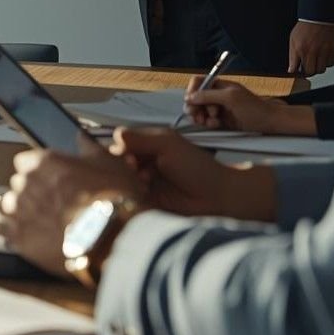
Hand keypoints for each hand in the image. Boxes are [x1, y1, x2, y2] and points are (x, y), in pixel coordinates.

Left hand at [0, 147, 143, 277]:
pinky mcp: (19, 237)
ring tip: (40, 220)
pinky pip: (3, 229)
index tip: (49, 178)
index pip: (25, 160)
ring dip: (21, 211)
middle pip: (18, 183)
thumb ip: (89, 149)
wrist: (113, 238)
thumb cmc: (114, 201)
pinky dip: (12, 231)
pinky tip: (26, 233)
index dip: (38, 170)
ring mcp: (20, 211)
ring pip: (8, 205)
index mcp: (45, 162)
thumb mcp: (110, 164)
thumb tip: (81, 138)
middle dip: (32, 191)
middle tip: (52, 202)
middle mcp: (27, 183)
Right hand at [111, 127, 276, 220]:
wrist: (216, 196)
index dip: (120, 149)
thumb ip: (141, 139)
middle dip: (122, 165)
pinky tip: (145, 193)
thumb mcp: (168, 145)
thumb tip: (117, 135)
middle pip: (118, 161)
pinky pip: (129, 195)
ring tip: (144, 182)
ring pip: (122, 179)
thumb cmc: (196, 166)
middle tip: (134, 169)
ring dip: (128, 180)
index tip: (128, 156)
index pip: (122, 142)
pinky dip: (132, 194)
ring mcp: (145, 181)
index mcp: (150, 143)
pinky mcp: (147, 199)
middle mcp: (145, 161)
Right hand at [185, 77, 306, 134]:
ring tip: (208, 122)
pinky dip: (208, 124)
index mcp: (219, 85)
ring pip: (200, 111)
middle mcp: (217, 95)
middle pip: (195, 98)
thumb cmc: (253, 107)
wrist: (269, 122)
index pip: (198, 82)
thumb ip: (210, 95)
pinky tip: (215, 125)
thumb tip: (190, 97)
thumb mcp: (231, 98)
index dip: (192, 91)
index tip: (191, 102)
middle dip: (194, 107)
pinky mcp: (221, 120)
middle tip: (197, 116)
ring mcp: (219, 108)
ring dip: (200, 117)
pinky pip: (208, 121)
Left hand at [288, 21, 333, 74]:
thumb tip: (291, 69)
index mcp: (299, 48)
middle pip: (309, 72)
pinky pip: (330, 64)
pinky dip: (327, 63)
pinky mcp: (332, 49)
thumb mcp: (293, 39)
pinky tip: (323, 58)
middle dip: (307, 72)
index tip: (296, 72)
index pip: (295, 68)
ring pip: (320, 70)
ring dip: (318, 68)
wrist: (318, 16)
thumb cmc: (305, 27)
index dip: (295, 72)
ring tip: (316, 63)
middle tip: (307, 68)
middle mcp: (310, 51)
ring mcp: (322, 50)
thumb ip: (292, 55)